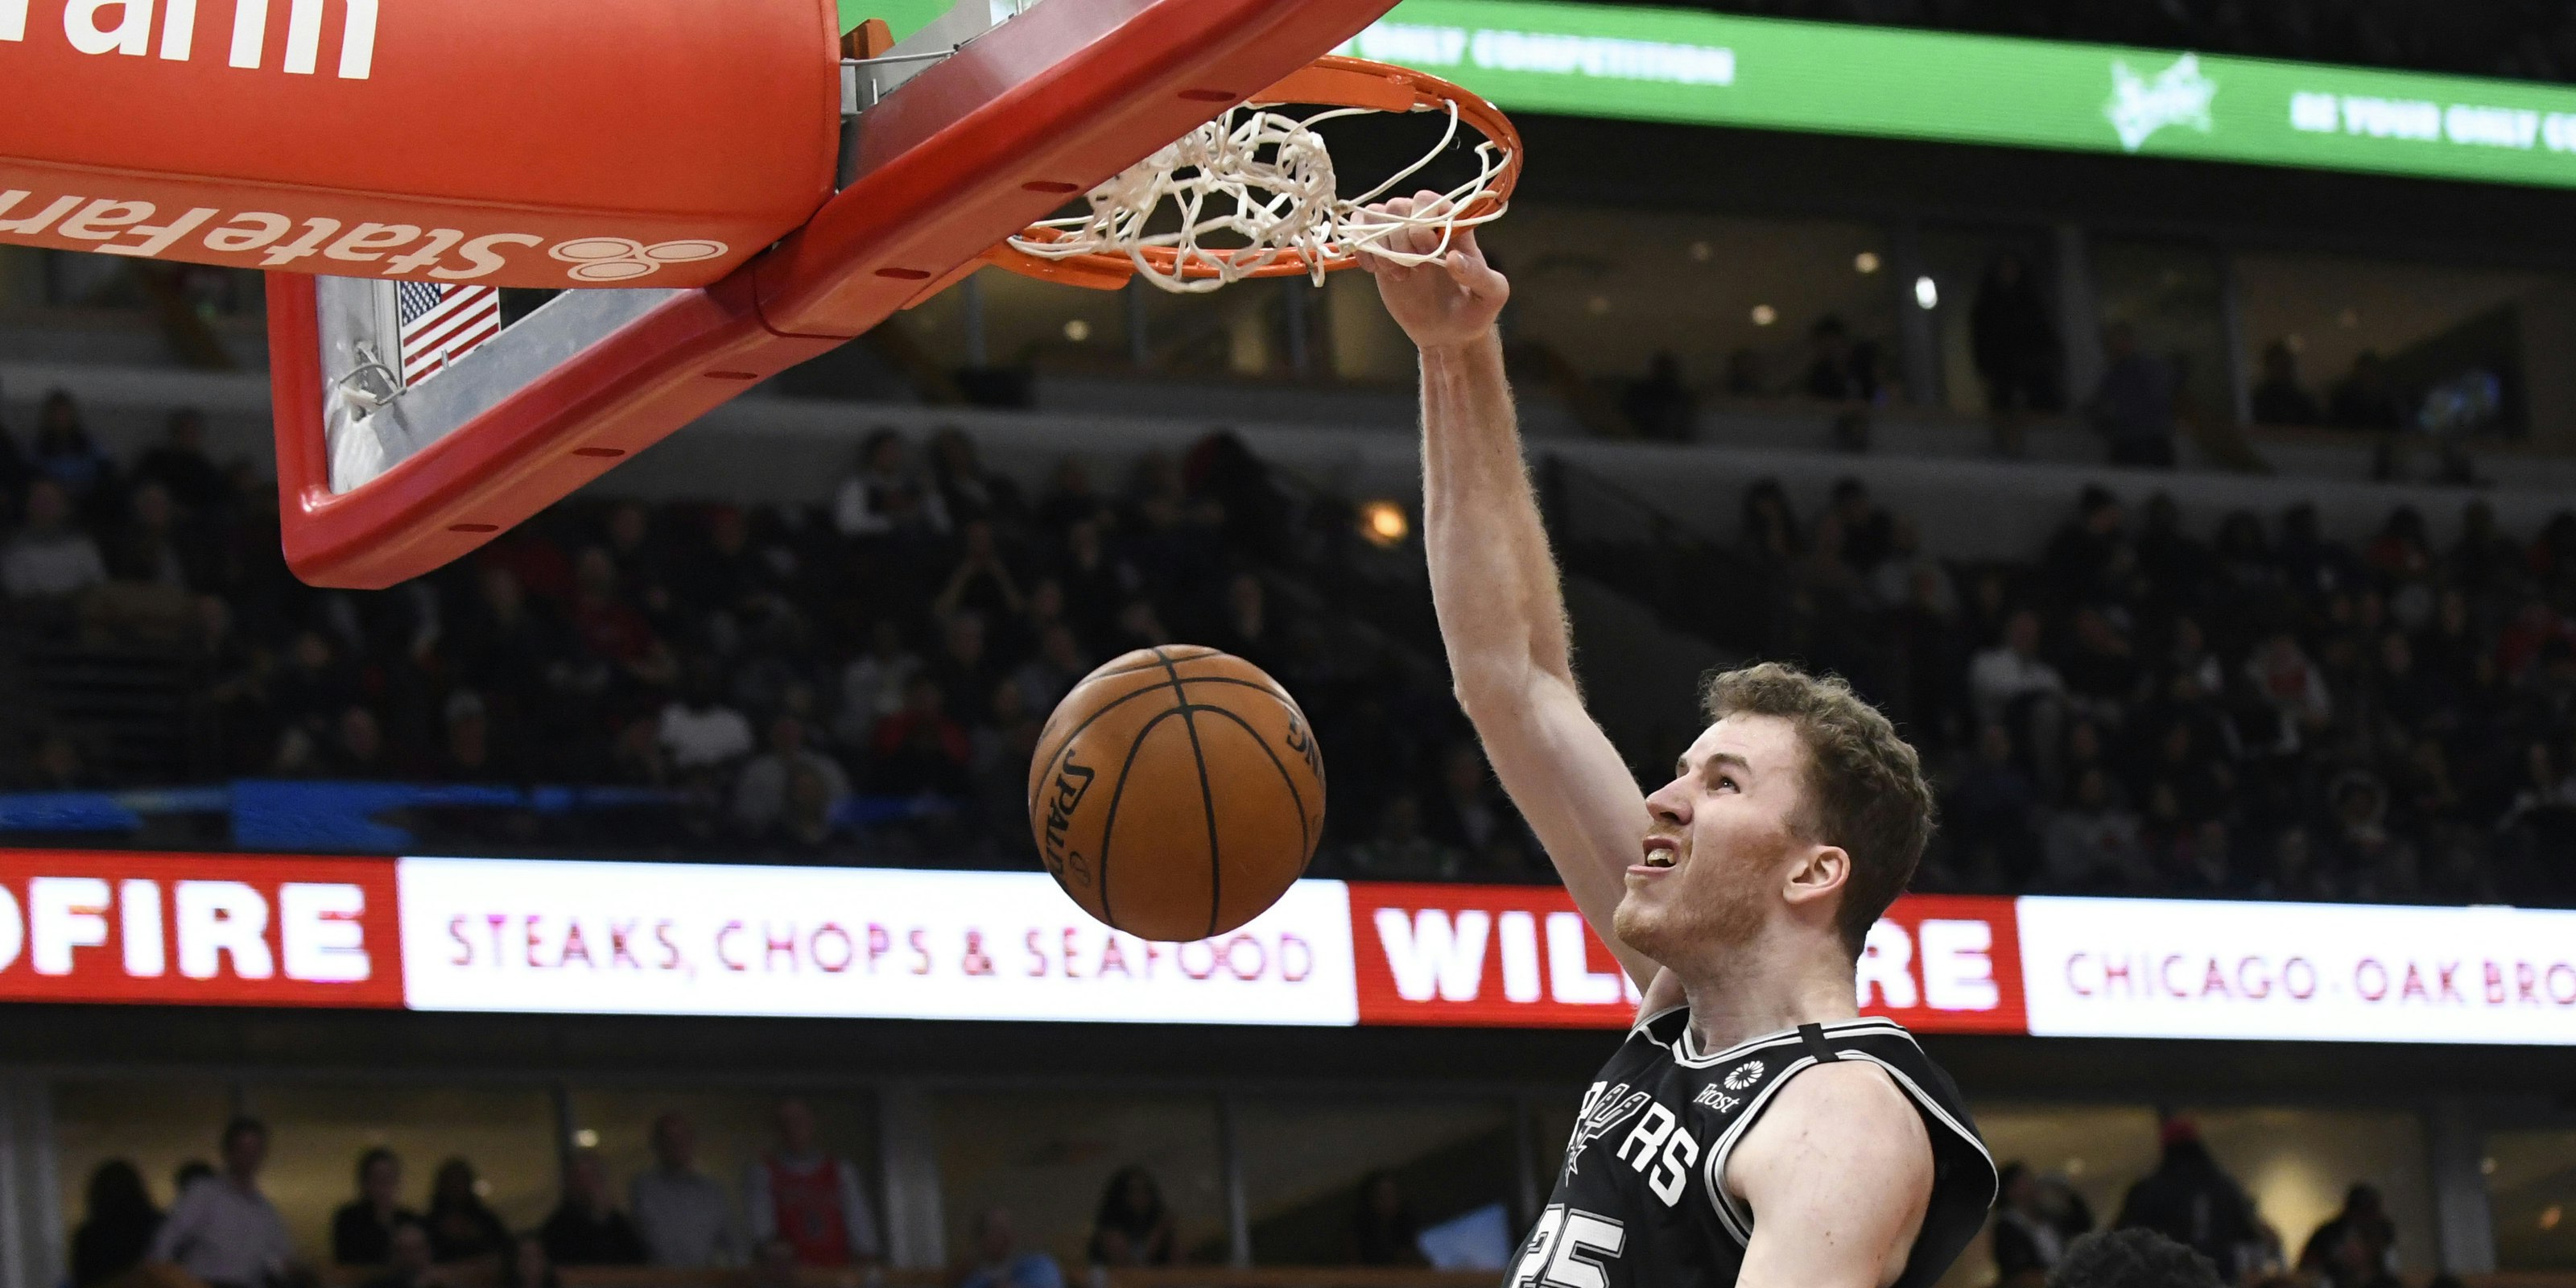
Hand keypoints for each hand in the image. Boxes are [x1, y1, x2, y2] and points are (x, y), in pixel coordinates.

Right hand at [1356, 190, 1508, 352]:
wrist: (1449, 333)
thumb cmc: (1475, 310)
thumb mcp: (1491, 295)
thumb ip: (1478, 274)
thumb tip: (1452, 258)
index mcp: (1453, 225)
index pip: (1428, 200)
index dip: (1423, 221)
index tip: (1430, 252)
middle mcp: (1424, 226)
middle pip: (1398, 206)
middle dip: (1401, 238)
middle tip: (1415, 268)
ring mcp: (1400, 237)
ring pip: (1375, 215)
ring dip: (1380, 244)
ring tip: (1397, 273)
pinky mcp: (1381, 253)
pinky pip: (1358, 232)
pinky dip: (1360, 248)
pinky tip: (1373, 270)